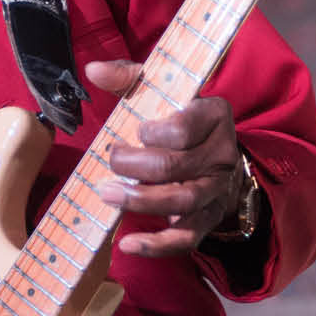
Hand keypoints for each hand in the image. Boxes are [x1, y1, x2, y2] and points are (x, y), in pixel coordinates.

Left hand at [84, 59, 257, 256]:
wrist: (216, 151)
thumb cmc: (181, 118)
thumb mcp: (162, 91)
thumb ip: (129, 78)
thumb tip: (94, 70)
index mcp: (214, 116)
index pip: (185, 128)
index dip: (155, 132)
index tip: (137, 131)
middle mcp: (222, 154)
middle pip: (177, 166)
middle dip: (135, 165)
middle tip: (110, 160)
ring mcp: (216, 189)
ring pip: (182, 200)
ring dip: (141, 200)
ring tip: (108, 194)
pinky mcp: (208, 217)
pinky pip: (187, 237)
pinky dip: (158, 245)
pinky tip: (127, 244)